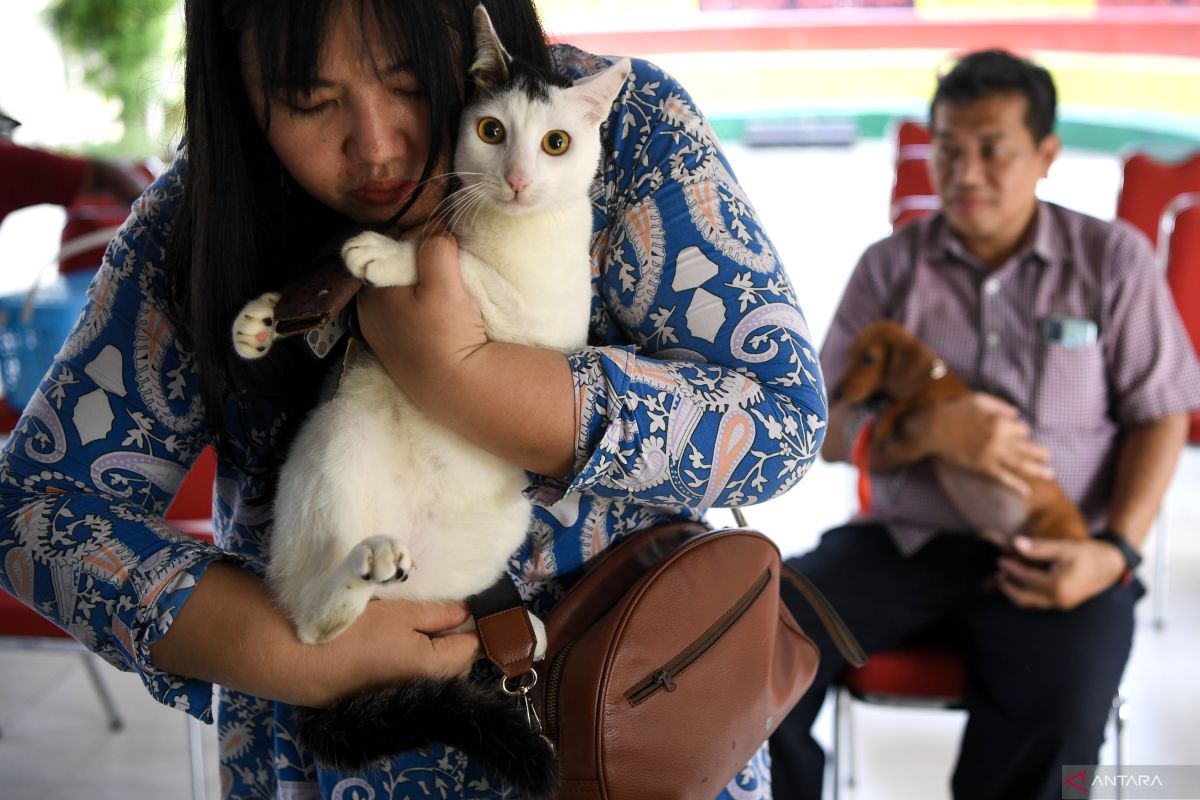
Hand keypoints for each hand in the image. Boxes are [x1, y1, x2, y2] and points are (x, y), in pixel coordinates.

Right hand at [318, 598, 480, 705]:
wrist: (304, 664)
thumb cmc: (357, 633)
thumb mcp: (404, 613)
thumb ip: (441, 614)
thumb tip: (467, 612)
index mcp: (437, 668)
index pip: (473, 646)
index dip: (473, 623)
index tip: (464, 604)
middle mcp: (428, 691)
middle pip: (458, 661)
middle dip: (456, 638)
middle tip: (437, 612)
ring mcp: (408, 696)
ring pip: (436, 670)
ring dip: (435, 650)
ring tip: (414, 626)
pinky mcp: (390, 697)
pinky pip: (415, 677)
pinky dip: (415, 661)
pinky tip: (396, 643)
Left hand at [355, 229, 487, 405]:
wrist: (459, 389)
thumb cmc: (445, 335)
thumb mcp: (443, 282)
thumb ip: (435, 246)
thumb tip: (437, 227)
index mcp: (370, 292)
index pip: (392, 249)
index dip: (421, 241)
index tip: (446, 245)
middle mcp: (369, 314)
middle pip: (399, 271)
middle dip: (423, 265)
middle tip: (453, 269)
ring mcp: (385, 336)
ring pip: (407, 294)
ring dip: (428, 288)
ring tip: (453, 294)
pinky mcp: (403, 353)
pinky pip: (414, 317)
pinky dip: (428, 311)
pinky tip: (447, 317)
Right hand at [928, 393, 1052, 496]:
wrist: (934, 428)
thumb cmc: (955, 411)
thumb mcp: (979, 400)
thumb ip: (1000, 406)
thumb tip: (1017, 414)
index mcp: (1000, 422)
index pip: (1022, 429)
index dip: (1023, 431)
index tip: (1019, 433)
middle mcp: (999, 440)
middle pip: (1027, 448)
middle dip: (1040, 452)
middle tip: (1048, 457)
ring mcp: (991, 455)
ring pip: (1020, 465)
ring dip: (1037, 470)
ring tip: (1050, 475)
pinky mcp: (981, 466)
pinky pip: (1002, 477)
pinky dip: (1015, 485)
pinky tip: (1026, 492)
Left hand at [994, 536, 1127, 610]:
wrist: (1112, 564)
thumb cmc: (1088, 553)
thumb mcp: (1063, 547)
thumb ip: (1038, 548)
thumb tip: (1015, 543)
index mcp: (1058, 587)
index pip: (1026, 578)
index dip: (1011, 568)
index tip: (1000, 559)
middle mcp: (1059, 600)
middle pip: (1024, 598)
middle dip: (1008, 587)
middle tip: (998, 572)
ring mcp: (1062, 604)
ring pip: (1031, 603)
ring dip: (1016, 592)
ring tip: (1005, 578)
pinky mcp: (1064, 603)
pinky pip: (1040, 602)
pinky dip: (1027, 594)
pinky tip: (1021, 582)